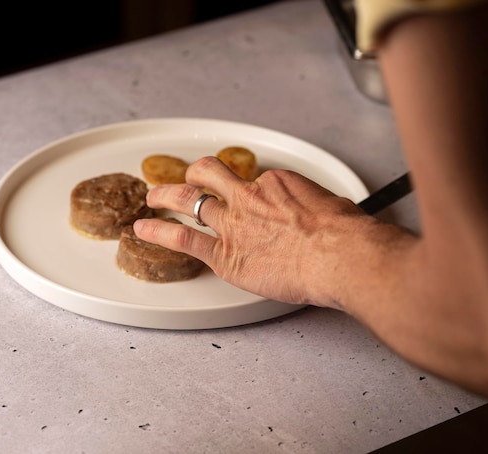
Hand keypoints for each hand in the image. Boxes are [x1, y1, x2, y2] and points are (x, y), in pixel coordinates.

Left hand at [133, 156, 395, 307]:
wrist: (339, 255)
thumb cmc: (344, 235)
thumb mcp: (333, 207)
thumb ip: (313, 208)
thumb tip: (317, 216)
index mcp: (276, 184)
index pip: (253, 183)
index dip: (249, 191)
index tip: (249, 199)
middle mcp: (248, 198)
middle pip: (211, 176)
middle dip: (194, 175)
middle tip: (185, 178)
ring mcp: (232, 224)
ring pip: (189, 201)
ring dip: (167, 197)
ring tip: (153, 198)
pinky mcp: (224, 254)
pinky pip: (183, 239)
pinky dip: (159, 232)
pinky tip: (143, 230)